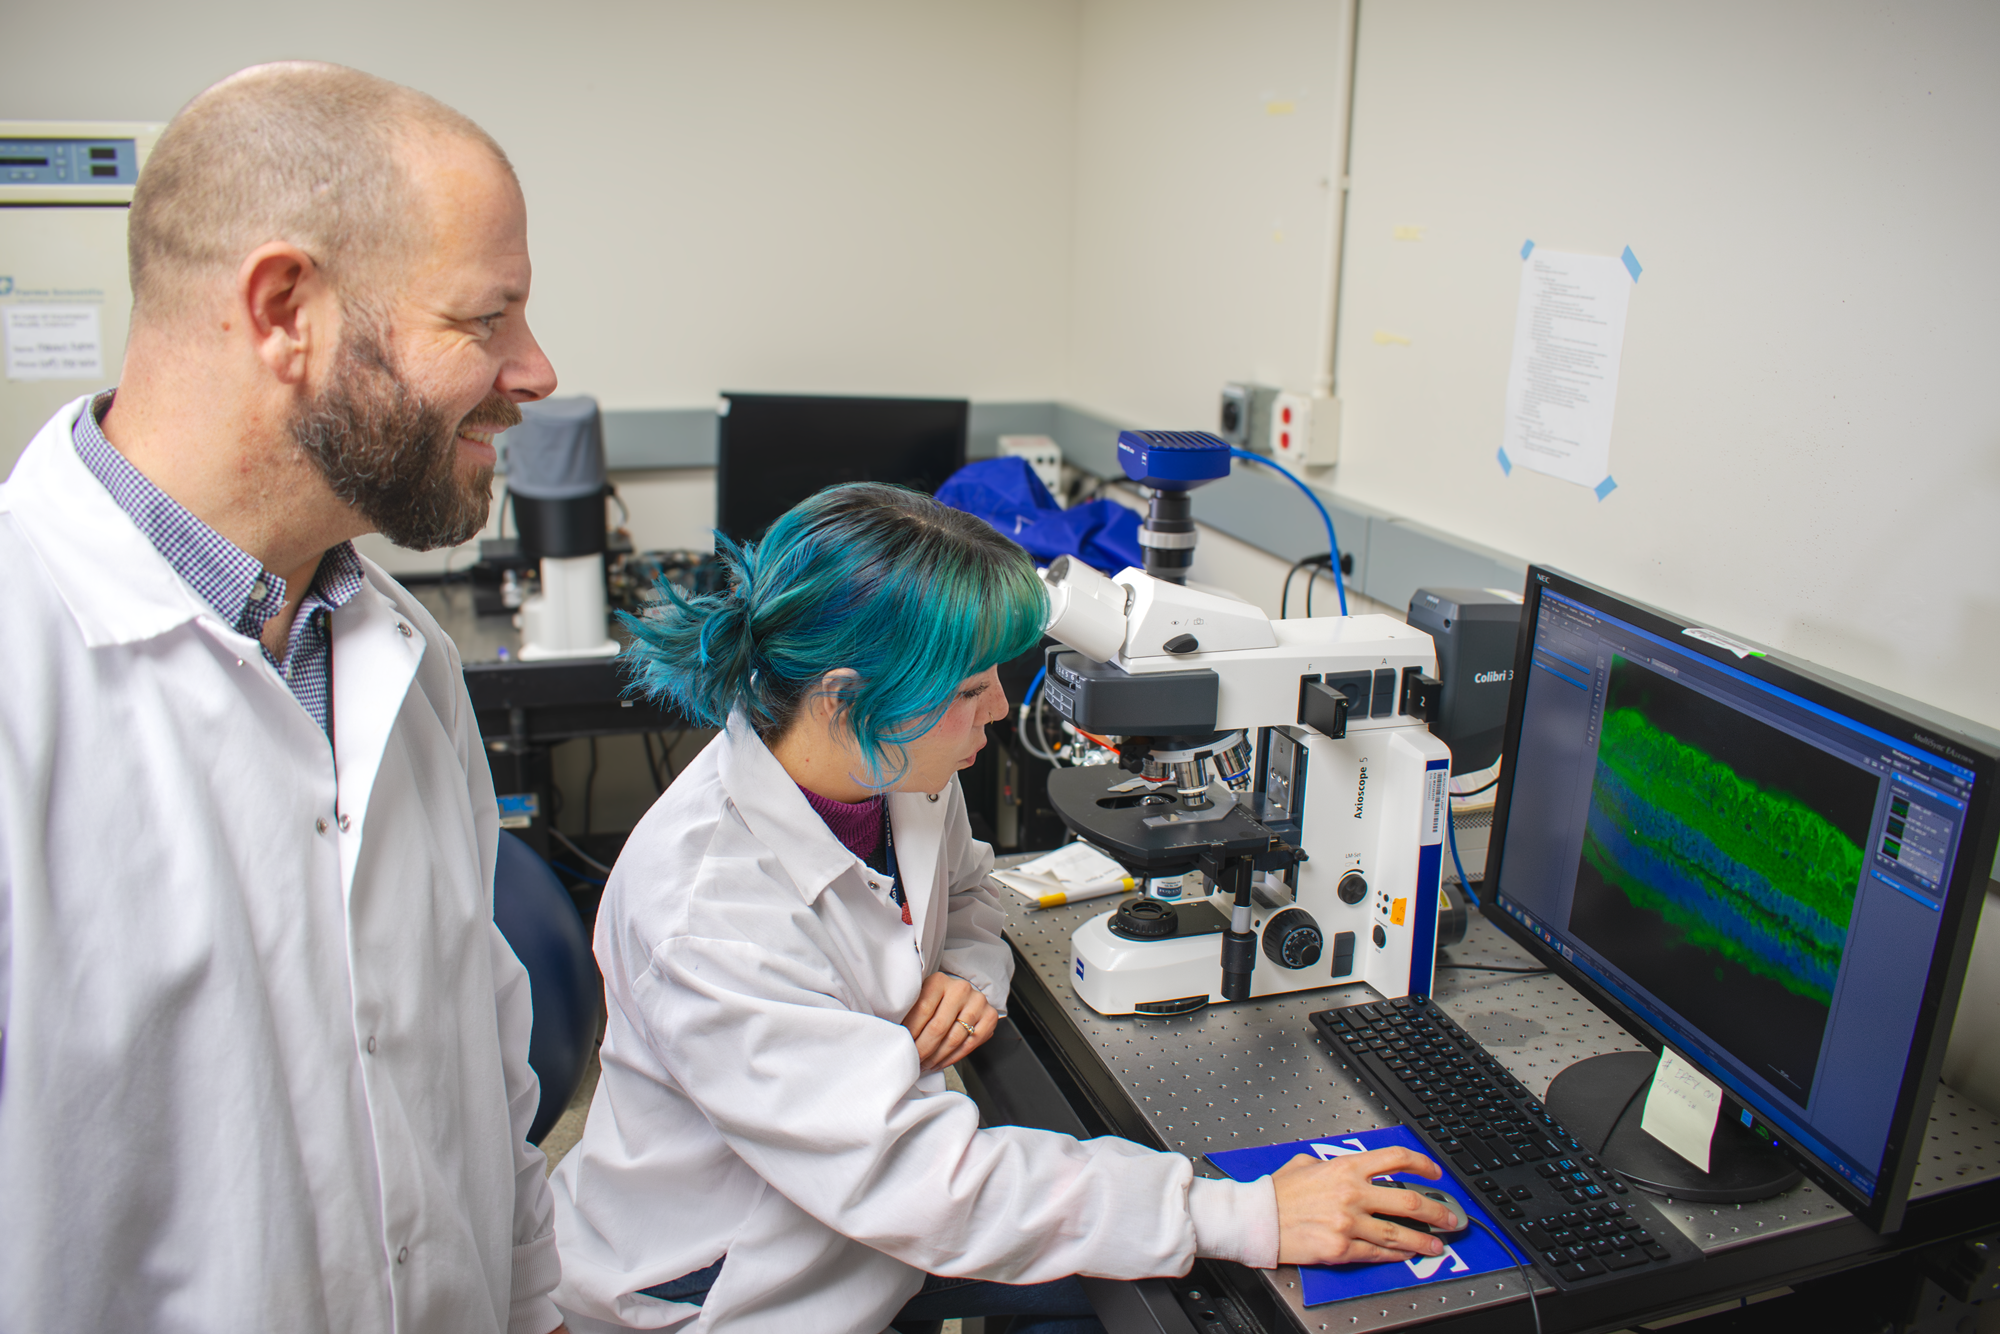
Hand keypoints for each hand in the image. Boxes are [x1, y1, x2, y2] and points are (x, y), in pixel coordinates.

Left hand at [900, 972, 996, 1072]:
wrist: (962, 994)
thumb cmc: (937, 999)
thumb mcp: (921, 996)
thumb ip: (910, 1011)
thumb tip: (894, 1033)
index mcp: (939, 981)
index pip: (922, 1010)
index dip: (911, 1033)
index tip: (903, 1046)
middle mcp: (960, 989)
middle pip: (938, 1027)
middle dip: (923, 1049)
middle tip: (914, 1061)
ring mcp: (977, 1002)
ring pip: (954, 1039)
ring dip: (937, 1057)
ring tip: (925, 1064)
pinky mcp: (989, 1017)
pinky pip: (970, 1044)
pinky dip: (953, 1058)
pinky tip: (941, 1062)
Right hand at [1271, 1148, 1454, 1265]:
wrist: (1257, 1218)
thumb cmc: (1277, 1194)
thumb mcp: (1306, 1164)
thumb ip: (1332, 1165)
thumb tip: (1346, 1169)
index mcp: (1346, 1167)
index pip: (1396, 1158)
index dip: (1422, 1164)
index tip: (1434, 1172)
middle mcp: (1352, 1193)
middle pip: (1409, 1199)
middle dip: (1437, 1210)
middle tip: (1449, 1217)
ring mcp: (1349, 1222)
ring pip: (1399, 1232)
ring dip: (1424, 1240)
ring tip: (1437, 1244)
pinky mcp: (1342, 1248)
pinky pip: (1378, 1253)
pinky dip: (1397, 1255)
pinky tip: (1406, 1255)